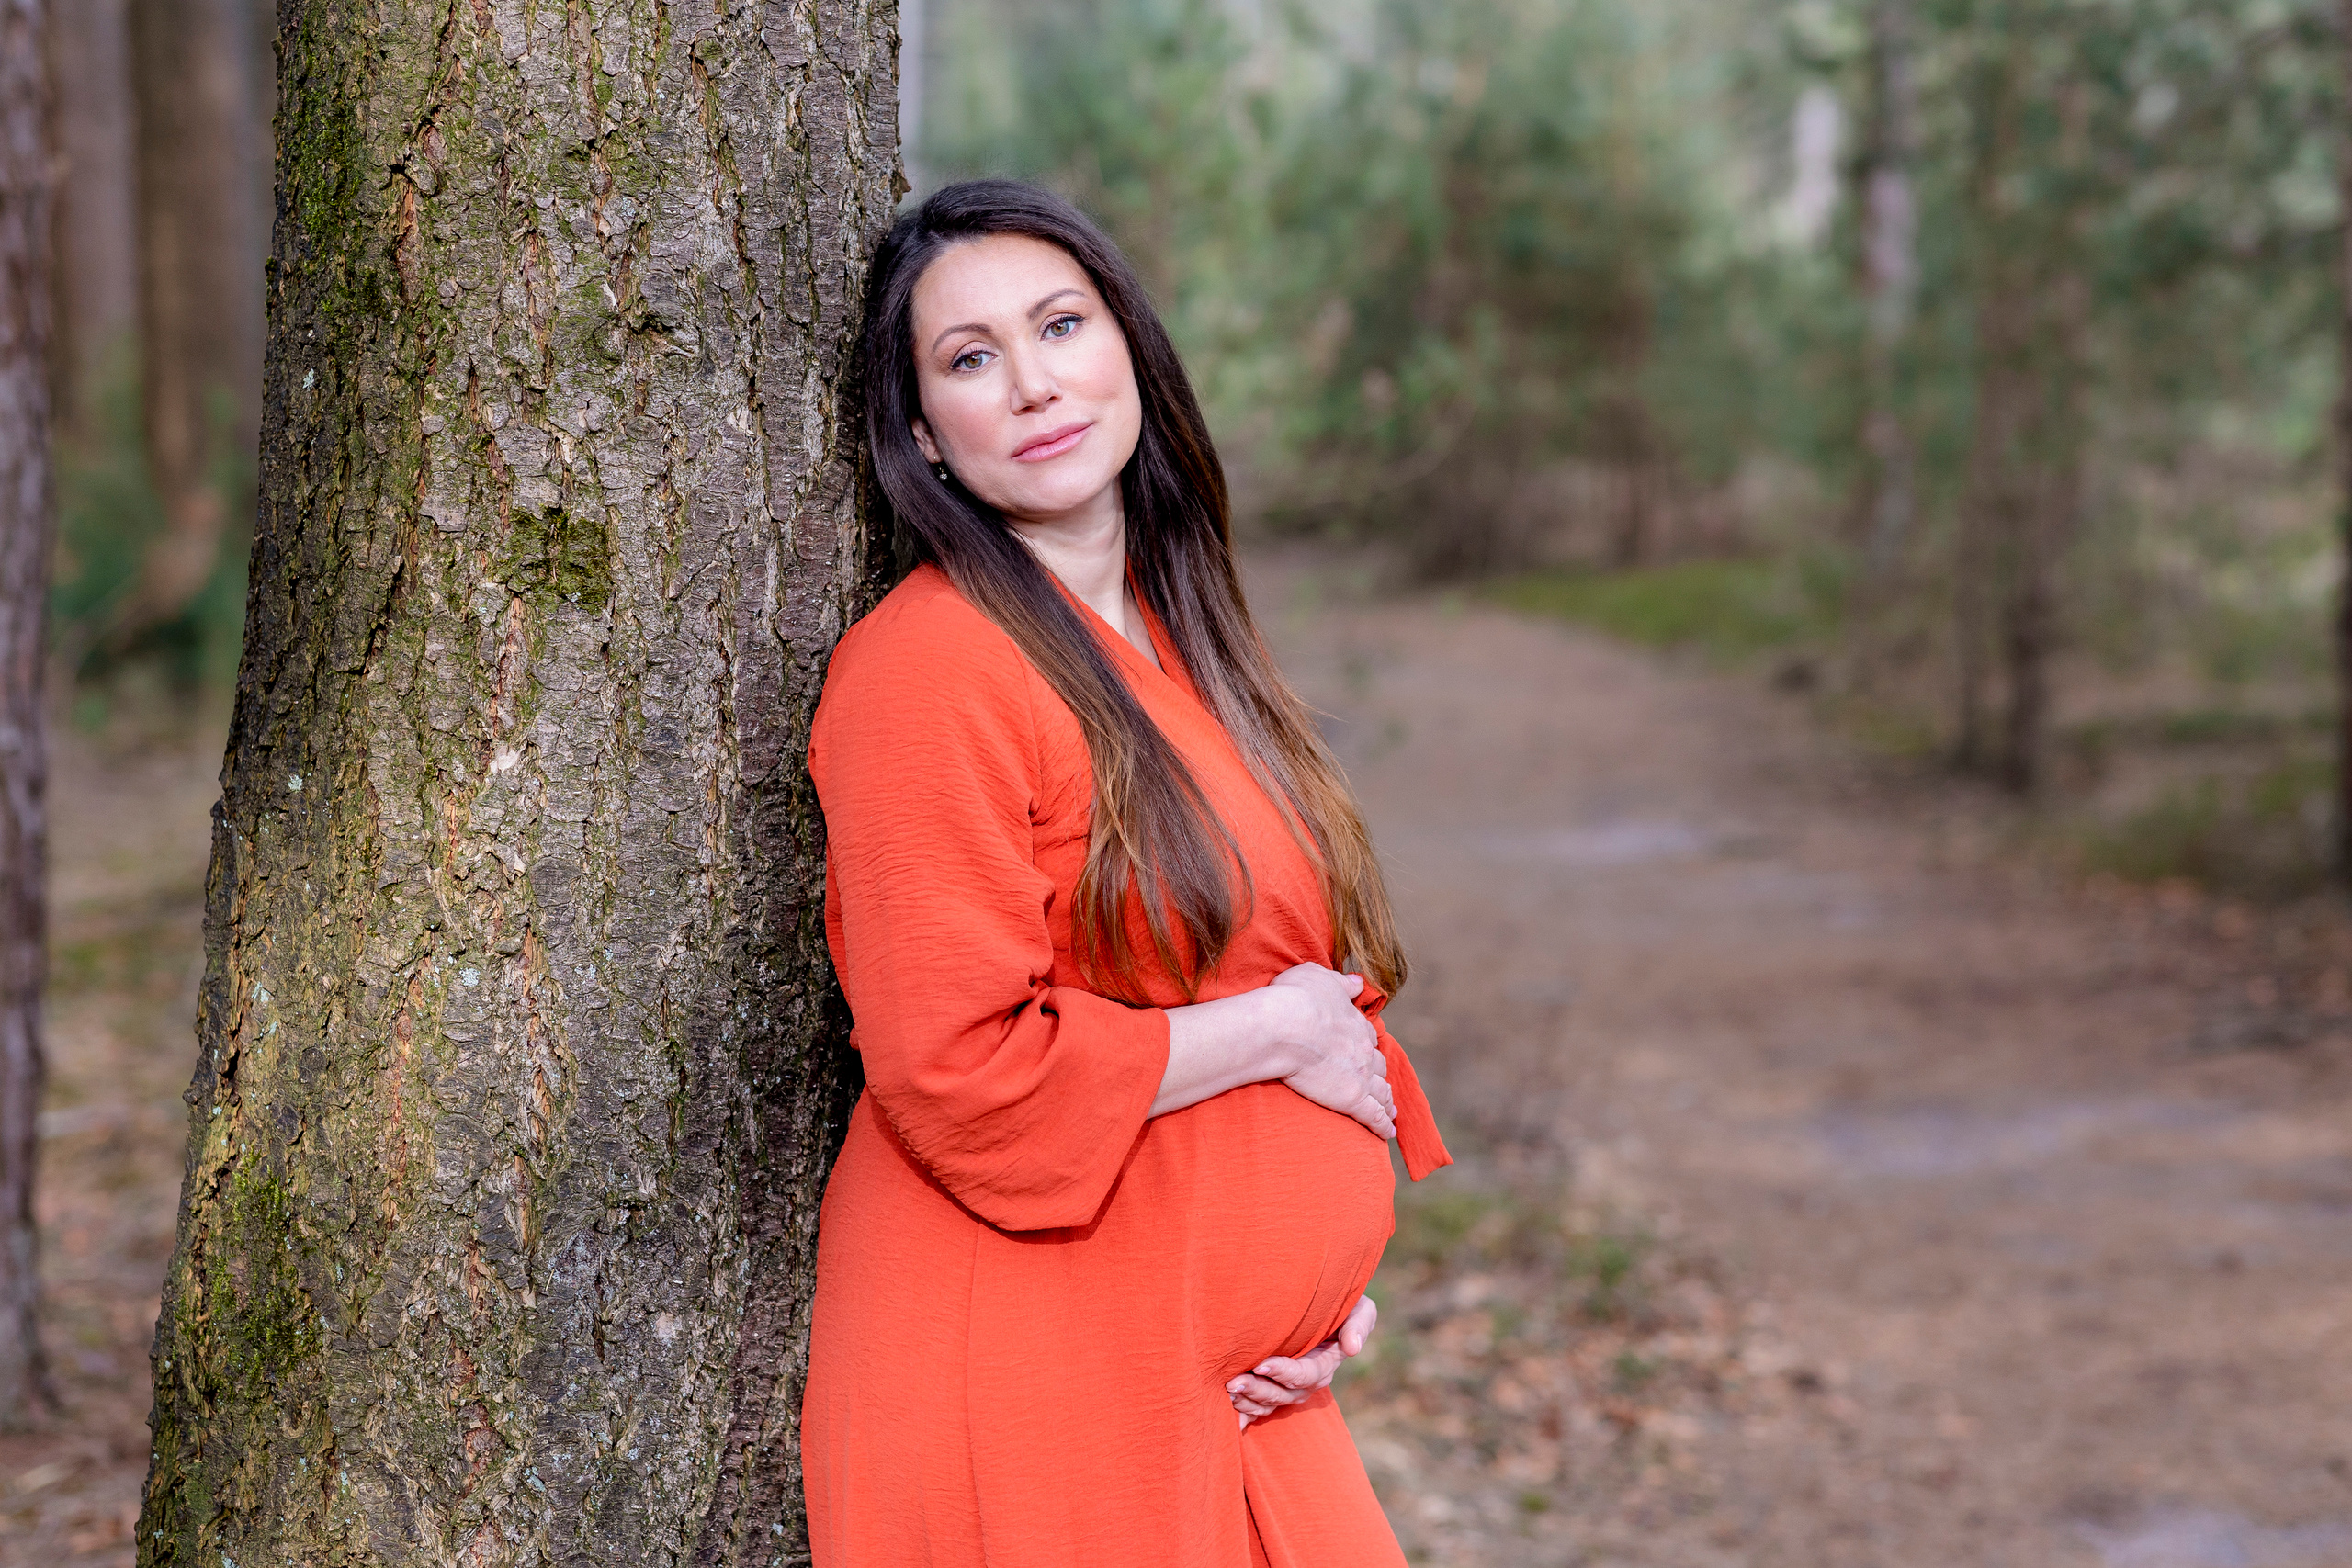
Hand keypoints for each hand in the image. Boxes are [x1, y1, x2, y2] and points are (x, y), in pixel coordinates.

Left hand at [1230, 1296, 1378, 1428]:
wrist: (1324, 1305)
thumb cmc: (1341, 1304)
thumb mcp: (1360, 1309)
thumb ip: (1359, 1324)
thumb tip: (1352, 1348)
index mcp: (1324, 1364)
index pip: (1304, 1374)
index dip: (1283, 1372)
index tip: (1261, 1363)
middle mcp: (1306, 1381)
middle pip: (1282, 1395)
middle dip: (1258, 1390)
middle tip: (1233, 1383)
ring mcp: (1289, 1388)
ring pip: (1269, 1404)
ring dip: (1248, 1401)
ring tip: (1226, 1392)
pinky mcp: (1273, 1387)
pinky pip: (1259, 1408)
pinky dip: (1244, 1414)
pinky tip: (1226, 1413)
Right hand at [1269, 965, 1393, 1139]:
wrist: (1282, 1027)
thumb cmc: (1294, 999)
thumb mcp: (1318, 977)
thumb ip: (1341, 982)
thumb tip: (1358, 982)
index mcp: (1355, 1023)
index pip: (1368, 1037)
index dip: (1367, 1045)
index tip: (1365, 1051)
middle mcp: (1364, 1050)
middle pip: (1377, 1065)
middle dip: (1378, 1073)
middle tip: (1378, 1082)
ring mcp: (1360, 1076)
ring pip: (1381, 1092)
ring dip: (1386, 1101)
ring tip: (1389, 1110)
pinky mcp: (1351, 1099)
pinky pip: (1373, 1116)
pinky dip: (1382, 1125)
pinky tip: (1387, 1132)